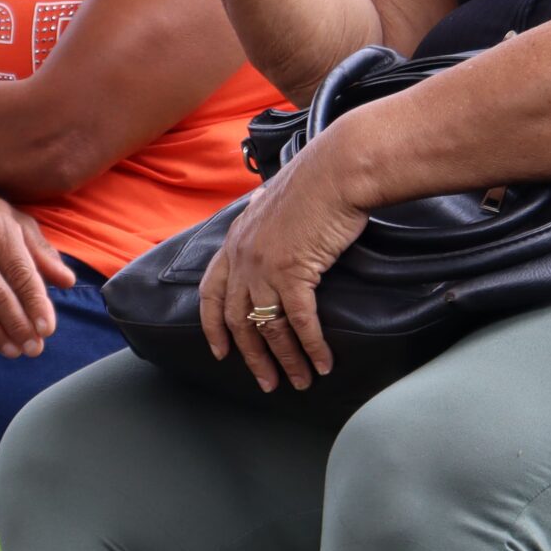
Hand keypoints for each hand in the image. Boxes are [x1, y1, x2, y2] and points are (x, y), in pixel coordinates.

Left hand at [198, 145, 367, 391]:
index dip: (213, 327)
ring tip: (301, 381)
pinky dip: (311, 347)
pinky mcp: (293, 271)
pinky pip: (300, 322)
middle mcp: (244, 256)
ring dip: (286, 360)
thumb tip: (263, 216)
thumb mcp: (275, 199)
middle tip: (267, 382)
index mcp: (236, 239)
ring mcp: (265, 265)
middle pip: (238, 320)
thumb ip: (263, 217)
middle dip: (252, 357)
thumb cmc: (317, 179)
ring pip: (269, 328)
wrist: (338, 168)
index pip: (211, 292)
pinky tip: (322, 363)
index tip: (220, 352)